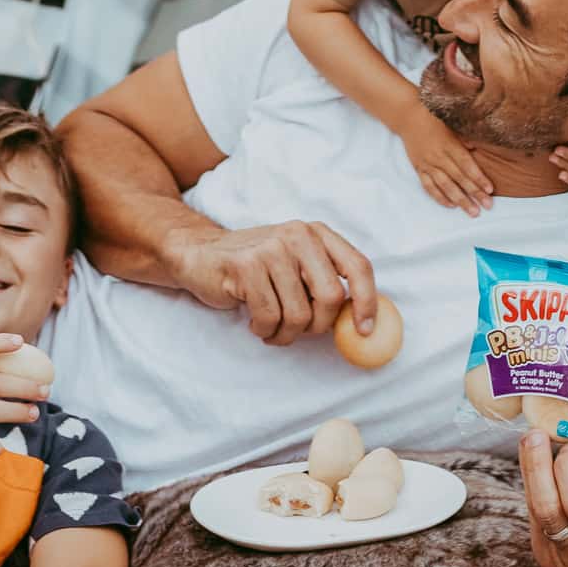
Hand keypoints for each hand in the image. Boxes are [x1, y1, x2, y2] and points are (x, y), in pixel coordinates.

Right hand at [172, 221, 376, 346]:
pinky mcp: (246, 266)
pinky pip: (269, 317)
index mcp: (317, 233)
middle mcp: (298, 235)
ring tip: (272, 327)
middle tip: (300, 330)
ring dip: (286, 333)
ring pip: (299, 314)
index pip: (357, 266)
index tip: (363, 331)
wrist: (200, 253)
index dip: (367, 301)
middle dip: (318, 326)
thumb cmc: (256, 267)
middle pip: (330, 297)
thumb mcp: (296, 264)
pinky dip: (265, 330)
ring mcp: (271, 248)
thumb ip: (324, 282)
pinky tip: (255, 322)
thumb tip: (360, 321)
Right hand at [398, 113, 493, 213]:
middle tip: (487, 206)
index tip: (490, 189)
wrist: (408, 117)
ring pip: (445, 186)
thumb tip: (477, 149)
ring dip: (460, 200)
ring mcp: (427, 164)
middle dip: (474, 193)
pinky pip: (429, 186)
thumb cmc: (434, 119)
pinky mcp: (419, 169)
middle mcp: (438, 156)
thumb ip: (465, 138)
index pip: (466, 164)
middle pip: (459, 178)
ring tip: (472, 211)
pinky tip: (451, 205)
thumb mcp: (452, 124)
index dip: (478, 178)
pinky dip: (440, 197)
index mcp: (449, 144)